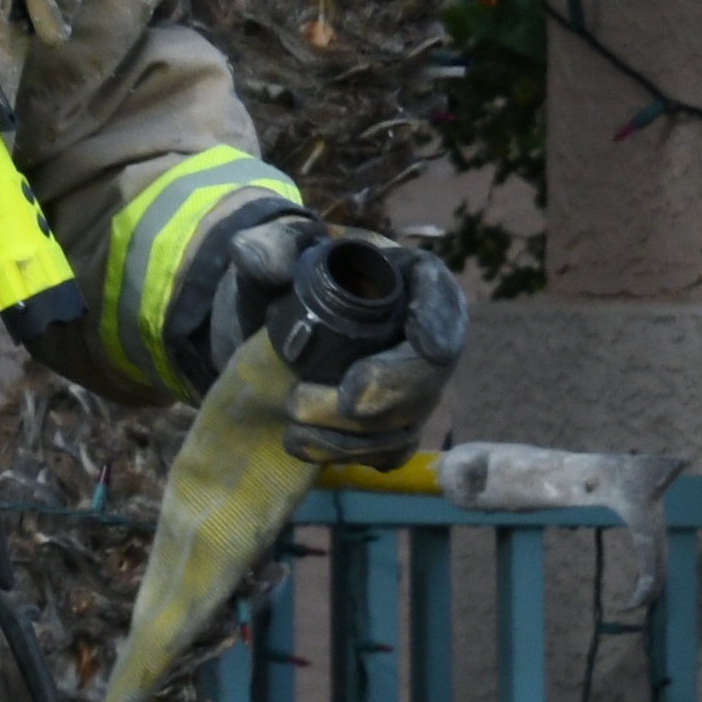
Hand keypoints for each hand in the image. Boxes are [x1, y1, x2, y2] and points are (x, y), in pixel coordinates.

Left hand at [205, 217, 467, 467]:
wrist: (260, 320)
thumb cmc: (282, 272)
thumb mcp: (271, 248)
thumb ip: (268, 246)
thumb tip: (268, 266)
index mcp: (403, 277)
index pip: (440, 295)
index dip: (441, 322)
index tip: (427, 345)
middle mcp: (417, 334)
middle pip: (430, 372)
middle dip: (390, 391)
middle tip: (345, 400)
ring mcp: (408, 385)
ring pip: (407, 421)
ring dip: (357, 434)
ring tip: (296, 426)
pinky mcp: (388, 424)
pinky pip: (386, 451)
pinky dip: (348, 455)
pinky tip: (302, 445)